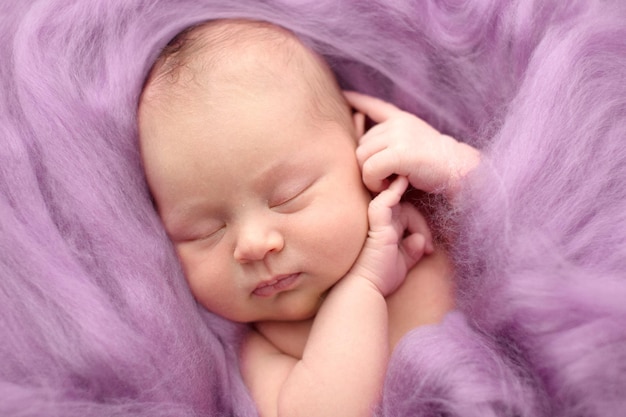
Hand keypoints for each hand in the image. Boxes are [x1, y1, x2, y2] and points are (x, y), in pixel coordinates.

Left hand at [344, 91, 479, 197]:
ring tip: (388, 183)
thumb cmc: (437, 168)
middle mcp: (398, 124)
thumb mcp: (414, 146)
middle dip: (367, 165)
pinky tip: (388, 186)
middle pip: (360, 144)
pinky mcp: (400, 152)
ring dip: (370, 176)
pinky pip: (370, 169)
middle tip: (386, 179)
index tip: (345, 95)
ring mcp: (399, 135)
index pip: (375, 107)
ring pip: (361, 157)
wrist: (460, 172)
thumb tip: (364, 146)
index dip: (358, 101)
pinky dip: (374, 183)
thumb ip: (392, 142)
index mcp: (402, 120)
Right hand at [349, 176, 432, 295]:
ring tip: (426, 242)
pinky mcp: (376, 224)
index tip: (429, 250)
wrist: (365, 288)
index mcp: (386, 230)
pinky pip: (384, 202)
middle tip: (429, 249)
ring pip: (400, 205)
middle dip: (422, 225)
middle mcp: (380, 223)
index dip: (421, 227)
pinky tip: (402, 184)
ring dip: (417, 220)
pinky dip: (393, 192)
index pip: (406, 216)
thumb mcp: (403, 262)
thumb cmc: (380, 277)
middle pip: (406, 209)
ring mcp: (376, 222)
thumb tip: (420, 240)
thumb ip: (413, 250)